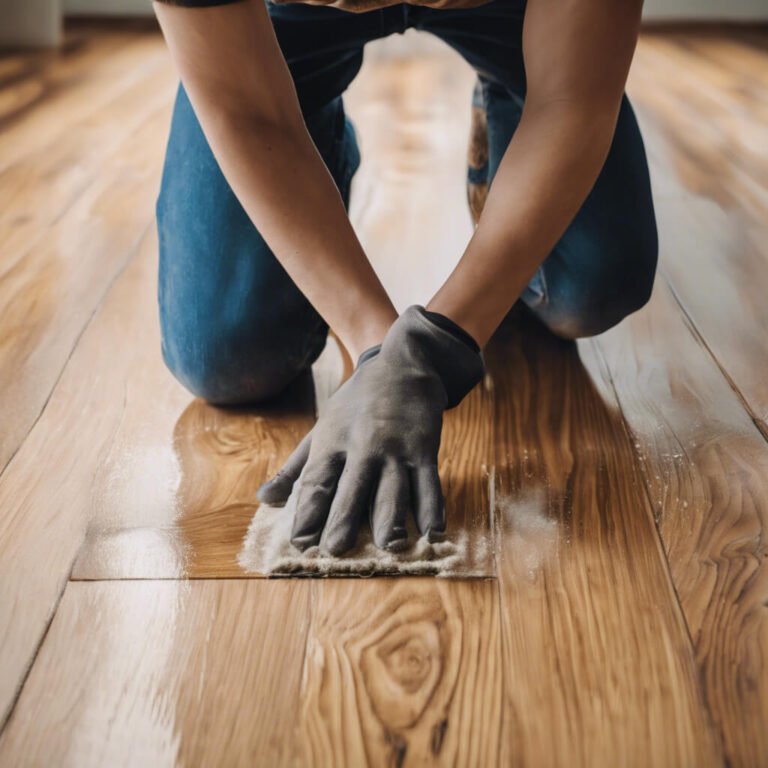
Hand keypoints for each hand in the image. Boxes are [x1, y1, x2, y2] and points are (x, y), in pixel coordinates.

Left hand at [257, 306, 483, 554]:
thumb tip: (264, 500)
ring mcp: (397, 448)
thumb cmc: (355, 405)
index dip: (307, 511)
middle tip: (335, 550)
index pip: (316, 481)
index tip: (298, 541)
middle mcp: (363, 446)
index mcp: (332, 442)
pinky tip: (432, 532)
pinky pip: (429, 483)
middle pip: (352, 487)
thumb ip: (294, 469)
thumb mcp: (321, 430)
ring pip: (394, 488)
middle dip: (343, 518)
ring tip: (389, 546)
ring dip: (391, 518)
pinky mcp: (425, 448)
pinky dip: (432, 509)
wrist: (402, 366)